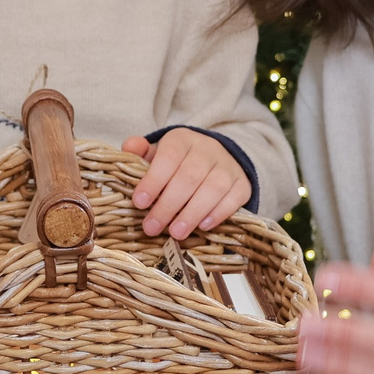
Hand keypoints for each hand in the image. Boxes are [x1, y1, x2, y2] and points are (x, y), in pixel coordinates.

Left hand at [123, 129, 251, 240]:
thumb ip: (140, 153)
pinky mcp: (242, 184)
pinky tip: (203, 226)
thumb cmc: (177, 164)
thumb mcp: (156, 155)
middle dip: (168, 205)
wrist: (214, 160)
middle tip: (152, 227)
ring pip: (213, 187)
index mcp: (182, 139)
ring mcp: (228, 166)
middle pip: (190, 176)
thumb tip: (130, 145)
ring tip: (176, 233)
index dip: (153, 180)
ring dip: (192, 213)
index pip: (169, 156)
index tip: (139, 203)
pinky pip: (234, 198)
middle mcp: (207, 149)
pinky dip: (219, 213)